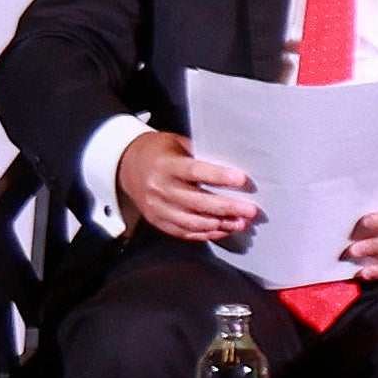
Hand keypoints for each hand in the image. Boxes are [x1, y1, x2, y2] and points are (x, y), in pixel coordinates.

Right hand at [121, 129, 259, 247]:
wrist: (126, 166)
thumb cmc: (157, 152)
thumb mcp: (176, 143)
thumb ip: (199, 153)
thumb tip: (231, 162)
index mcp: (165, 166)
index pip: (195, 172)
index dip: (219, 177)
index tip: (242, 179)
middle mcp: (160, 188)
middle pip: (197, 202)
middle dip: (227, 208)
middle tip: (250, 209)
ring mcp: (158, 208)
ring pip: (192, 222)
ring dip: (220, 224)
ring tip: (241, 222)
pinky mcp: (158, 221)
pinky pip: (185, 232)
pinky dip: (206, 233)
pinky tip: (223, 229)